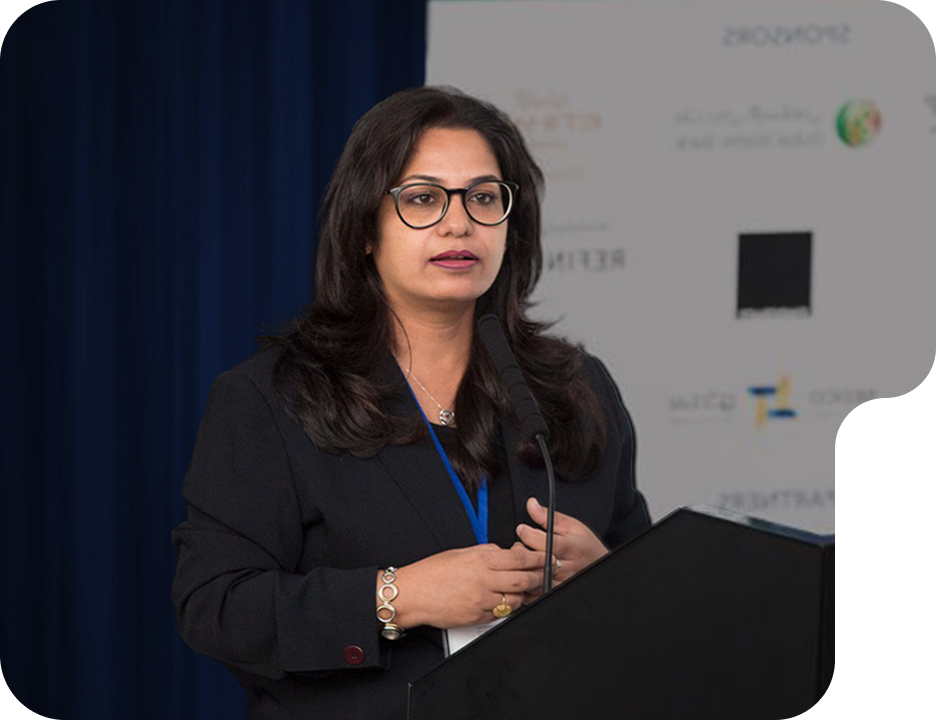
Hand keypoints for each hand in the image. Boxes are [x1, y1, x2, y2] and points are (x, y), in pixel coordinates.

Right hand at [388, 543, 546, 629]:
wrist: (413, 594)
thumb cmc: (433, 572)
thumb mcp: (462, 552)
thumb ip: (488, 552)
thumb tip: (507, 553)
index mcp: (480, 560)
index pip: (519, 559)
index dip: (538, 559)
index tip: (546, 557)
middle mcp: (483, 580)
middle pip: (524, 580)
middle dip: (538, 578)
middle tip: (544, 575)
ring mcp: (481, 601)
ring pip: (516, 600)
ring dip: (523, 595)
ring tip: (523, 590)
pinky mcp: (477, 617)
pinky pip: (501, 614)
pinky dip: (506, 608)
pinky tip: (504, 601)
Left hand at [516, 497, 608, 595]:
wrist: (598, 566)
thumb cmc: (585, 546)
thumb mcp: (572, 526)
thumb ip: (548, 516)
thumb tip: (531, 504)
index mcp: (571, 549)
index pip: (546, 543)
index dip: (529, 534)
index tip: (521, 529)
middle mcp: (566, 568)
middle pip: (536, 562)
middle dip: (522, 552)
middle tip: (519, 545)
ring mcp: (560, 583)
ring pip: (533, 579)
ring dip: (522, 568)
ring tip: (522, 559)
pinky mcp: (553, 594)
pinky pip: (533, 593)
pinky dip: (525, 584)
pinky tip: (525, 573)